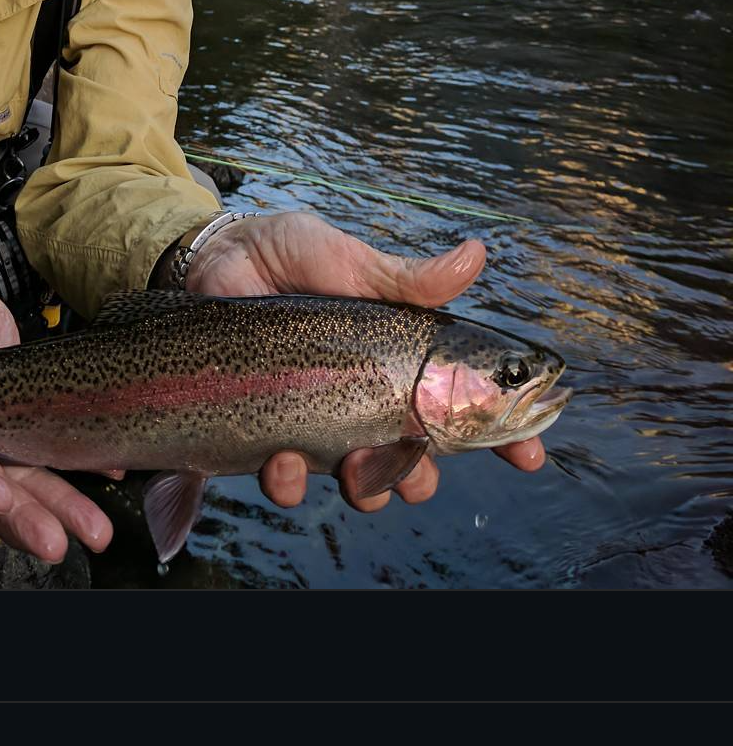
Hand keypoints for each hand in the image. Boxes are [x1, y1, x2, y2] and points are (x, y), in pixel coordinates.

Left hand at [185, 212, 545, 513]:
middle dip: (422, 479)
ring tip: (354, 469)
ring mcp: (319, 423)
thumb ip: (409, 279)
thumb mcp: (352, 261)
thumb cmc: (292, 256)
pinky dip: (289, 483)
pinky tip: (282, 462)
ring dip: (366, 490)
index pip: (464, 409)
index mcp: (401, 363)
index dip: (504, 438)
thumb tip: (476, 256)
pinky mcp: (267, 434)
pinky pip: (287, 482)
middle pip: (415, 464)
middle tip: (416, 469)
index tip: (529, 457)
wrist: (216, 257)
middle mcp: (367, 401)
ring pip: (359, 485)